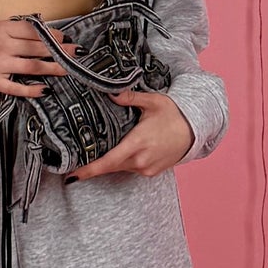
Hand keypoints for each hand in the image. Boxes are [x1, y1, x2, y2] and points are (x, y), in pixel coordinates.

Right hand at [0, 17, 77, 96]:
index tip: (65, 37)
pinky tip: (44, 90)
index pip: (33, 30)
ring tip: (67, 69)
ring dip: (52, 68)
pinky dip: (31, 89)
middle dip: (59, 50)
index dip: (52, 34)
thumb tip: (44, 32)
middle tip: (75, 52)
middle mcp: (2, 46)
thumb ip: (17, 30)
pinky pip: (16, 87)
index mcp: (3, 30)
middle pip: (37, 48)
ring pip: (31, 66)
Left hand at [67, 90, 192, 179]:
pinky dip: (124, 162)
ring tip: (100, 151)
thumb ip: (129, 98)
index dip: (89, 169)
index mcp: (138, 143)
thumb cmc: (174, 115)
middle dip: (95, 164)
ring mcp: (146, 168)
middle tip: (77, 161)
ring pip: (120, 167)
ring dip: (111, 161)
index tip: (73, 175)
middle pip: (110, 166)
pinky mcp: (151, 172)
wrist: (195, 130)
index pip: (108, 161)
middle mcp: (141, 160)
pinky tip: (123, 151)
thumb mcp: (152, 101)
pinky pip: (131, 169)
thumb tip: (110, 93)